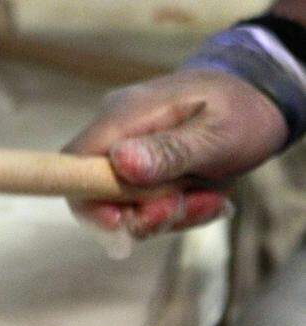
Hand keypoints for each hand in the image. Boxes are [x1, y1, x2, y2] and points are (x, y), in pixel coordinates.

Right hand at [65, 69, 288, 236]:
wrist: (259, 97)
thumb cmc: (241, 110)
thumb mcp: (217, 133)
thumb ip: (170, 150)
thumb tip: (120, 162)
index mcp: (126, 115)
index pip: (74, 163)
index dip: (88, 199)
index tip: (122, 220)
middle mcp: (116, 133)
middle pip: (97, 193)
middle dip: (141, 215)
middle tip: (184, 209)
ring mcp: (126, 151)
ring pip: (124, 206)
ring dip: (166, 215)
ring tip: (210, 199)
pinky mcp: (139, 168)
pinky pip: (143, 204)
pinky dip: (174, 211)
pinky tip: (205, 198)